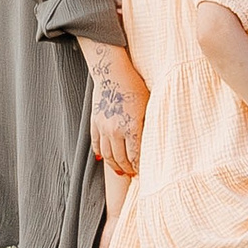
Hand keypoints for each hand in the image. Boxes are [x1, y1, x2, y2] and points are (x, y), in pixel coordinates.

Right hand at [86, 52, 142, 176]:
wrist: (112, 73)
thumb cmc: (136, 86)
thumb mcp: (149, 105)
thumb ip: (148, 125)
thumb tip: (153, 143)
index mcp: (132, 127)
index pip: (136, 156)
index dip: (139, 167)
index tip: (144, 172)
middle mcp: (115, 130)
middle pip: (120, 158)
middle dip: (128, 169)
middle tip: (134, 174)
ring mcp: (103, 127)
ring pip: (107, 155)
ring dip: (114, 165)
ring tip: (122, 170)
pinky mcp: (94, 123)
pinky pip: (96, 144)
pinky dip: (101, 154)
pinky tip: (105, 159)